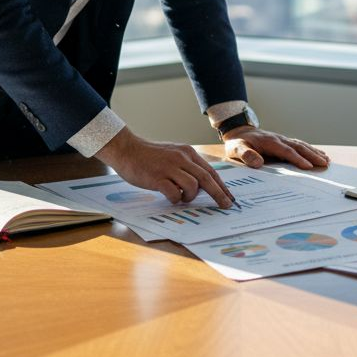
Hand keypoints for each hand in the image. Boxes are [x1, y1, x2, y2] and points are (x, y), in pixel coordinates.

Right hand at [95, 127, 234, 207]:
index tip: (229, 197)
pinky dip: (176, 199)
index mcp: (188, 153)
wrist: (127, 150)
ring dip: (190, 196)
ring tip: (182, 197)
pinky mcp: (158, 178)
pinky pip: (174, 193)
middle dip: (219, 194)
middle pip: (206, 178)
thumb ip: (187, 166)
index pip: (210, 171)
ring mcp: (170, 167)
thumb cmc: (149, 155)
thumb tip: (201, 184)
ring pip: (193, 186)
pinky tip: (171, 197)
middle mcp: (181, 158)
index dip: (221, 186)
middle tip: (226, 206)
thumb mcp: (173, 154)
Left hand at [222, 127, 329, 168]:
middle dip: (312, 155)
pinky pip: (299, 146)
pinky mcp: (284, 142)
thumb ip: (246, 154)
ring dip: (314, 152)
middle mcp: (279, 139)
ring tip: (326, 160)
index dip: (298, 159)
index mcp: (269, 142)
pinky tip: (319, 154)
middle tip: (325, 164)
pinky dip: (311, 150)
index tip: (308, 167)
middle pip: (298, 147)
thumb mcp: (236, 149)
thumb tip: (258, 162)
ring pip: (301, 145)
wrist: (239, 131)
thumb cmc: (238, 142)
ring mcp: (282, 140)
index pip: (286, 151)